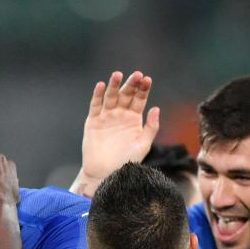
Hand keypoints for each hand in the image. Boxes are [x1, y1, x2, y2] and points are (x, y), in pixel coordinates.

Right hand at [73, 70, 160, 194]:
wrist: (106, 174)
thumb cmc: (127, 161)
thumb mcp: (143, 145)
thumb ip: (151, 127)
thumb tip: (156, 108)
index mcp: (134, 118)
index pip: (139, 99)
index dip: (143, 89)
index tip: (147, 79)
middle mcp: (120, 115)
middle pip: (126, 95)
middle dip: (131, 84)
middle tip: (136, 75)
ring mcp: (106, 117)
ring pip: (111, 97)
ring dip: (114, 86)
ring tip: (117, 75)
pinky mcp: (93, 122)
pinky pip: (95, 106)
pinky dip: (98, 96)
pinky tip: (101, 86)